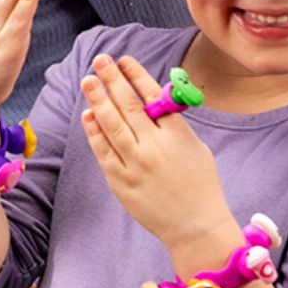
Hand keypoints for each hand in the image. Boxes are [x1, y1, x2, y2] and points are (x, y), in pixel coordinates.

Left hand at [81, 54, 233, 253]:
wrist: (196, 227)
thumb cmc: (200, 183)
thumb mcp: (195, 146)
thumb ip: (172, 124)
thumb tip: (150, 98)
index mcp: (177, 135)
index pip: (152, 96)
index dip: (135, 75)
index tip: (124, 59)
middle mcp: (155, 147)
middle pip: (128, 105)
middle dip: (112, 79)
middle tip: (100, 60)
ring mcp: (135, 165)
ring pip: (111, 124)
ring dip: (98, 99)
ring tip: (88, 80)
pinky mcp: (121, 182)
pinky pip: (103, 151)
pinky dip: (94, 131)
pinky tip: (88, 114)